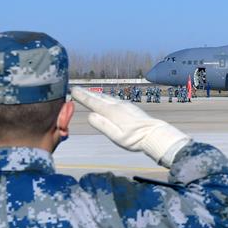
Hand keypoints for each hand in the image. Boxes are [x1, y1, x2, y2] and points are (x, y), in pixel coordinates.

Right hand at [71, 86, 190, 166]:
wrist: (155, 134)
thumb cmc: (135, 139)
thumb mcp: (116, 136)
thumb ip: (103, 125)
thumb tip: (90, 115)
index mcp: (112, 112)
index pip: (94, 103)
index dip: (82, 97)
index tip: (72, 90)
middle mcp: (118, 106)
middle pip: (99, 98)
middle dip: (87, 93)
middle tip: (76, 88)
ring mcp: (125, 105)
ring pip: (107, 98)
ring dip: (96, 94)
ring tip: (88, 92)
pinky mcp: (130, 108)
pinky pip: (113, 100)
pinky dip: (105, 97)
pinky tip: (105, 99)